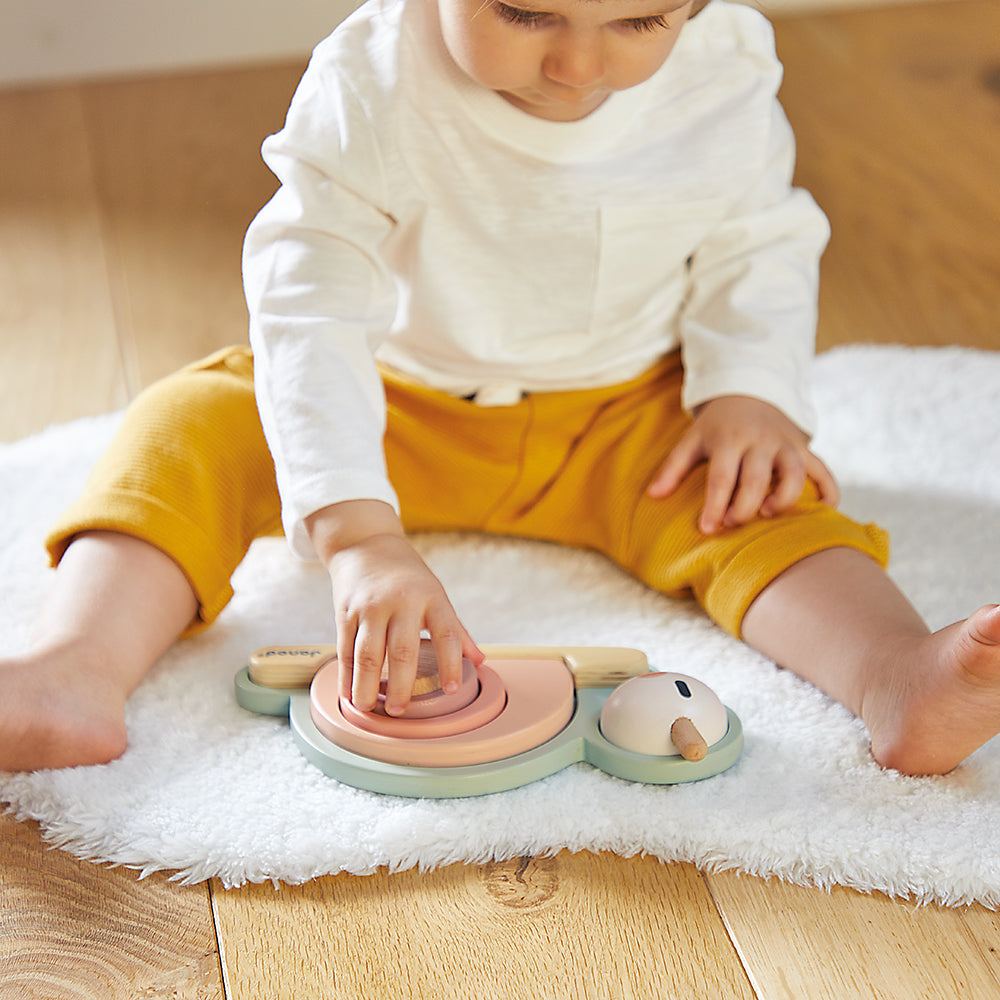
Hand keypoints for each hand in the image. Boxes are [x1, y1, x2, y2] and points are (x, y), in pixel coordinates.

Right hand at [307, 501, 482, 714]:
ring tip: (368, 708)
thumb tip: (479, 662)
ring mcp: (370, 605)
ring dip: (367, 685)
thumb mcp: (436, 594)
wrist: (365, 544)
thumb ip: (456, 630)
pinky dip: (346, 674)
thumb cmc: (407, 576)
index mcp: (431, 597)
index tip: (452, 690)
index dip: (451, 664)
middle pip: (402, 650)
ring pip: (367, 653)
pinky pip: (345, 648)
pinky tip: (348, 692)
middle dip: (401, 685)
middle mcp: (401, 601)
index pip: (446, 634)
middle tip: (400, 711)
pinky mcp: (345, 610)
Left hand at [647, 395, 839, 533]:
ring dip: (785, 498)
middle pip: (758, 479)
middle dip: (745, 506)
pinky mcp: (804, 449)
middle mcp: (760, 441)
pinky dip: (829, 491)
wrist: (750, 390)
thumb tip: (653, 496)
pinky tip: (823, 512)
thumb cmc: (717, 425)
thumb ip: (674, 468)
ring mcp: (786, 444)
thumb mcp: (692, 439)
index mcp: (729, 439)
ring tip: (768, 514)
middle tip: (733, 522)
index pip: (722, 477)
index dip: (715, 505)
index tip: (708, 528)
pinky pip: (824, 471)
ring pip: (796, 474)